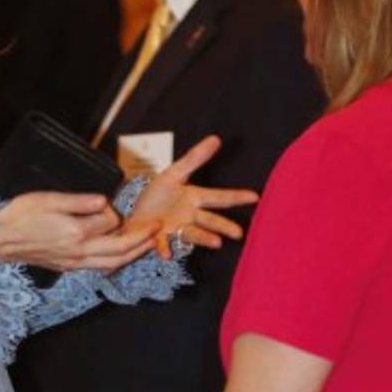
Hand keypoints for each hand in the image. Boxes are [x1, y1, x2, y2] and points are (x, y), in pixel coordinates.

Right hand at [0, 191, 160, 272]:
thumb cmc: (20, 215)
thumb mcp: (49, 199)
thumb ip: (79, 201)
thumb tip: (105, 202)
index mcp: (76, 232)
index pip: (110, 222)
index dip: (114, 210)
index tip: (110, 202)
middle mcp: (79, 251)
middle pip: (120, 249)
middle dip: (142, 239)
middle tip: (157, 227)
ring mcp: (74, 262)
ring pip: (113, 262)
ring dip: (134, 253)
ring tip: (149, 243)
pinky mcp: (69, 267)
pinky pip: (100, 267)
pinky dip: (117, 262)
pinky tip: (122, 255)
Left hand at [127, 135, 257, 257]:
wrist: (136, 215)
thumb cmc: (158, 196)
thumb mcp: (174, 173)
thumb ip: (194, 158)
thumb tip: (216, 138)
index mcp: (194, 198)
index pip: (219, 197)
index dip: (236, 196)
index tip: (255, 197)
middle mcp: (189, 216)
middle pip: (209, 220)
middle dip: (223, 226)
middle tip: (239, 233)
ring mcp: (176, 229)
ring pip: (193, 234)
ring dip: (204, 238)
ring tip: (217, 243)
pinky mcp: (160, 238)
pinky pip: (164, 243)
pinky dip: (165, 248)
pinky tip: (166, 253)